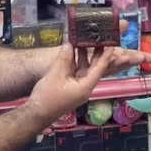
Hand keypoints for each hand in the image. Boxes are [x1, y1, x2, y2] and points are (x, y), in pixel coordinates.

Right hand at [28, 43, 147, 122]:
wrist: (37, 113)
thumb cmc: (48, 97)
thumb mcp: (56, 75)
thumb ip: (64, 59)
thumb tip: (69, 44)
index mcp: (86, 86)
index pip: (100, 68)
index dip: (106, 55)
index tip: (112, 43)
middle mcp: (85, 86)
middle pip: (94, 67)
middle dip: (97, 53)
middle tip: (101, 37)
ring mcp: (77, 86)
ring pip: (84, 67)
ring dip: (84, 54)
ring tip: (86, 38)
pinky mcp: (70, 86)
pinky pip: (75, 71)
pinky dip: (74, 60)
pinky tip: (72, 49)